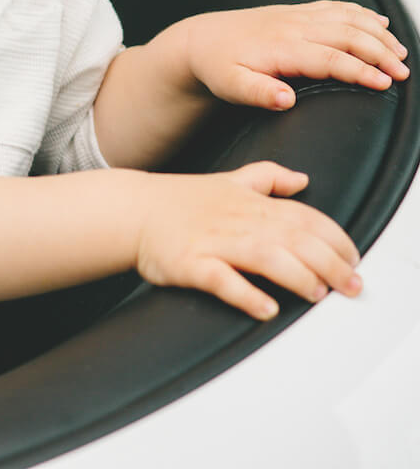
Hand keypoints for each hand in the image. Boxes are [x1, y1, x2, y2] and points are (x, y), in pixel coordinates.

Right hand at [136, 161, 360, 318]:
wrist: (131, 210)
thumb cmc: (179, 200)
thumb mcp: (227, 179)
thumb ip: (267, 178)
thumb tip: (302, 179)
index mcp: (249, 202)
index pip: (304, 217)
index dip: (335, 238)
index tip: (353, 259)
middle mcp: (236, 220)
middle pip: (293, 237)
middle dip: (329, 263)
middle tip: (349, 285)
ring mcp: (212, 241)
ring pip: (264, 256)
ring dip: (296, 276)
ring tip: (315, 293)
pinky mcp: (190, 263)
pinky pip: (221, 280)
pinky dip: (246, 295)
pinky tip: (265, 308)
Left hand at [180, 0, 408, 109]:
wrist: (200, 39)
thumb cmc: (216, 66)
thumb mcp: (230, 86)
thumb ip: (258, 93)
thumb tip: (285, 99)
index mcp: (281, 47)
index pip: (331, 58)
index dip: (361, 70)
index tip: (385, 83)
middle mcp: (293, 26)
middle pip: (348, 35)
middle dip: (380, 52)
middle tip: (403, 72)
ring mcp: (295, 15)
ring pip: (347, 17)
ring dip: (377, 32)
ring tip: (400, 52)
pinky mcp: (295, 11)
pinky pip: (334, 6)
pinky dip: (361, 12)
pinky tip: (378, 21)